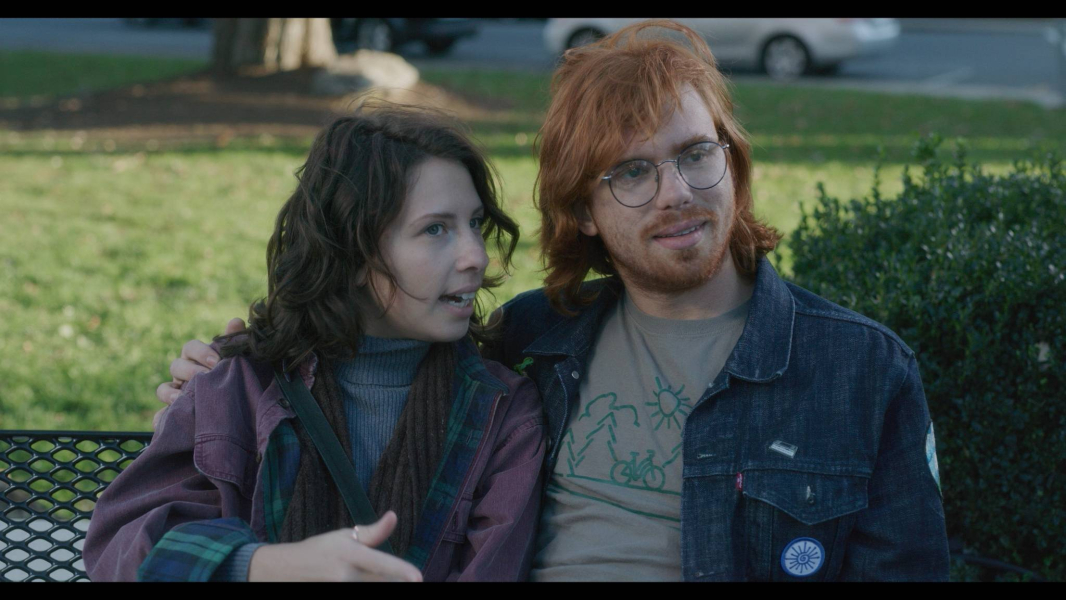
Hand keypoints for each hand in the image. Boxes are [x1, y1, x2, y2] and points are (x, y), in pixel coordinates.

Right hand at [153, 318, 246, 429]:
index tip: (217, 361)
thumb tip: (236, 320)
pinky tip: (167, 423)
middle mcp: (183, 374)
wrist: (236, 407)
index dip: (200, 352)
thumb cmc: (231, 376)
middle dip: (189, 371)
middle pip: (176, 366)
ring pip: (163, 389)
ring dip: (170, 393)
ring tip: (182, 399)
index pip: (190, 347)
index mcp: (196, 358)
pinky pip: (160, 417)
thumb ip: (233, 340)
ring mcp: (176, 394)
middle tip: (205, 377)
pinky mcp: (173, 414)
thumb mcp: (233, 359)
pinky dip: (160, 419)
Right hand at [247, 511, 421, 581]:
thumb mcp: (344, 537)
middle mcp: (345, 576)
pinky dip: (368, 587)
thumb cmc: (319, 550)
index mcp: (350, 554)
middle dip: (396, 581)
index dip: (401, 571)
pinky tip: (367, 580)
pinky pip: (359, 593)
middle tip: (406, 578)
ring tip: (380, 576)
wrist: (285, 570)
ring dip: (383, 583)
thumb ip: (373, 533)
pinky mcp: (336, 596)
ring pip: (372, 588)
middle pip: (381, 582)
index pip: (381, 564)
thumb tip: (394, 516)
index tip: (418, 578)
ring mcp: (340, 589)